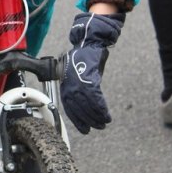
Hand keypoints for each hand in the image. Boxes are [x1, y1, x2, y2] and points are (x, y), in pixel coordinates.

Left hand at [60, 12, 124, 133]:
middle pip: (78, 107)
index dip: (77, 119)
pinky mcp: (89, 77)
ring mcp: (78, 80)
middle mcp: (70, 83)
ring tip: (104, 122)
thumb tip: (84, 104)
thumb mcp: (77, 75)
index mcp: (65, 83)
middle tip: (98, 127)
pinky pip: (95, 97)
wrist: (89, 43)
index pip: (69, 106)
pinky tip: (106, 114)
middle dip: (88, 120)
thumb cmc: (84, 59)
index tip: (84, 129)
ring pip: (87, 105)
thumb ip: (78, 88)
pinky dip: (101, 107)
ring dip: (97, 116)